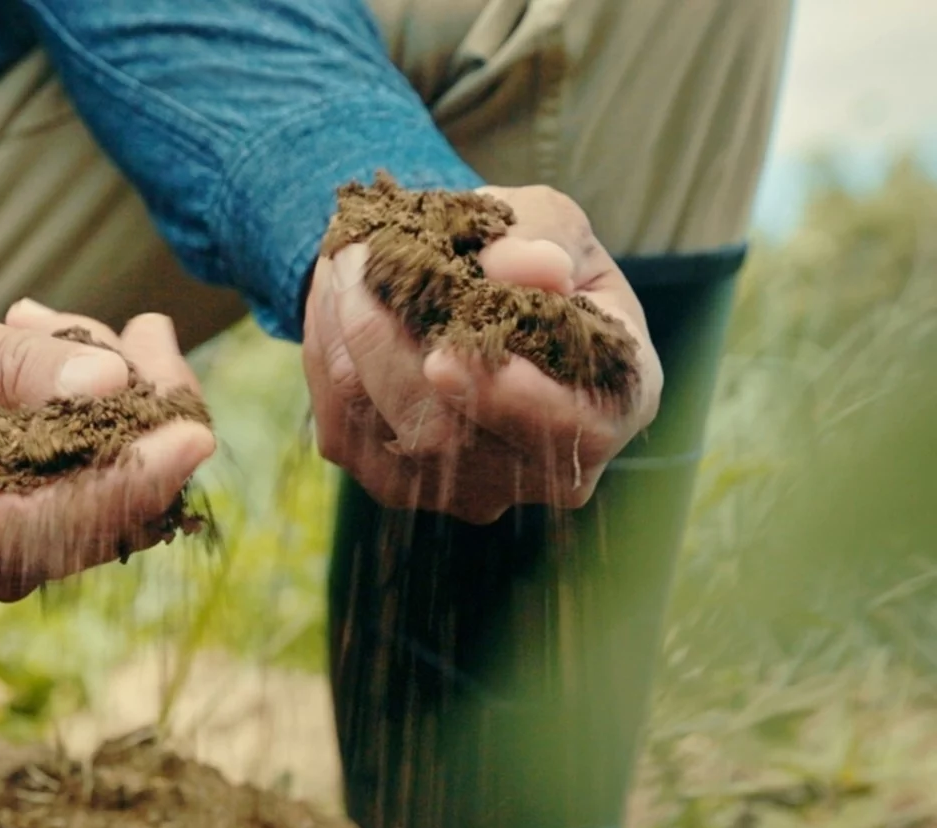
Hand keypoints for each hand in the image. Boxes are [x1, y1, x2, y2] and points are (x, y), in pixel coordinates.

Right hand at [0, 281, 215, 611]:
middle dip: (142, 422)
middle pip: (88, 522)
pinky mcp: (4, 553)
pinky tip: (63, 361)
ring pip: (100, 512)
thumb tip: (110, 387)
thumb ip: (3, 364)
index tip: (193, 432)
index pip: (37, 523)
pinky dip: (99, 433)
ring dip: (120, 415)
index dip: (124, 484)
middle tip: (144, 328)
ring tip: (60, 328)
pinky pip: (84, 505)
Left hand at [302, 185, 663, 523]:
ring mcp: (467, 489)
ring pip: (384, 427)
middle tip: (356, 258)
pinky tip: (335, 299)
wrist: (466, 286)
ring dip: (347, 336)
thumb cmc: (528, 252)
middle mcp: (545, 468)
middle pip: (451, 434)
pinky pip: (344, 427)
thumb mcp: (552, 221)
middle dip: (388, 339)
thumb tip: (530, 268)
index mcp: (615, 401)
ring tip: (344, 261)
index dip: (512, 401)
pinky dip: (328, 354)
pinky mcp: (395, 485)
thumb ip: (544, 237)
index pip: (577, 430)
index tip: (445, 358)